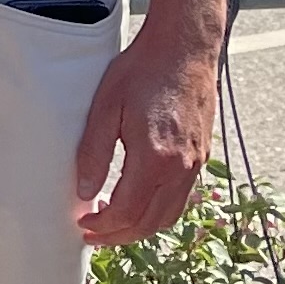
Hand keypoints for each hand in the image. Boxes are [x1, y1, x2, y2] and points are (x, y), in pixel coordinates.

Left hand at [73, 22, 219, 245]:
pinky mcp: (202, 156)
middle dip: (119, 235)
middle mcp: (181, 168)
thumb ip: (94, 153)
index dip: (103, 226)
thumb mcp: (106, 107)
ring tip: (113, 221)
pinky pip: (181, 198)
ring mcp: (196, 164)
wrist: (185, 48)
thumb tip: (85, 192)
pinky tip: (139, 200)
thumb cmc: (142, 71)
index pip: (127, 212)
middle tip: (93, 234)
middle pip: (150, 222)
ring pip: (169, 215)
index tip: (82, 225)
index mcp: (156, 159)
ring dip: (140, 227)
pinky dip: (158, 211)